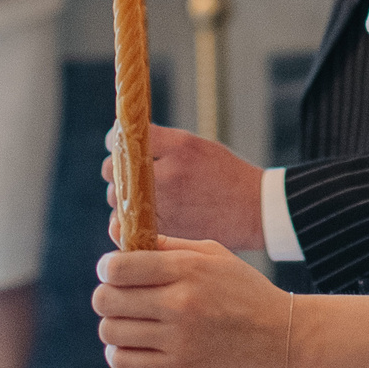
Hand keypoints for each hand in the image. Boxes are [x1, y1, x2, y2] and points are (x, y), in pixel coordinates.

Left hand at [94, 236, 293, 367]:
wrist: (283, 338)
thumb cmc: (247, 291)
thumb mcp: (214, 254)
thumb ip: (168, 244)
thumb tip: (121, 233)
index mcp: (187, 268)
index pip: (119, 267)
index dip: (108, 269)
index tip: (114, 272)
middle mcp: (179, 302)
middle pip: (107, 299)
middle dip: (106, 297)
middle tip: (121, 299)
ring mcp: (178, 339)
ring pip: (110, 331)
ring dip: (113, 326)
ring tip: (130, 324)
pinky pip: (123, 362)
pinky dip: (120, 353)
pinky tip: (135, 346)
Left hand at [101, 125, 265, 250]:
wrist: (255, 210)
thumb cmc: (225, 174)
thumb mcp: (198, 146)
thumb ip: (162, 144)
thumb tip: (122, 142)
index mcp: (180, 146)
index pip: (127, 136)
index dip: (117, 140)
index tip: (120, 145)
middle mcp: (170, 174)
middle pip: (114, 169)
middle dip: (117, 171)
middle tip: (128, 175)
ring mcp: (166, 204)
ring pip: (116, 199)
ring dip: (122, 197)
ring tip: (141, 197)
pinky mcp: (165, 230)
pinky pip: (127, 224)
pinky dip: (129, 220)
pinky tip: (144, 215)